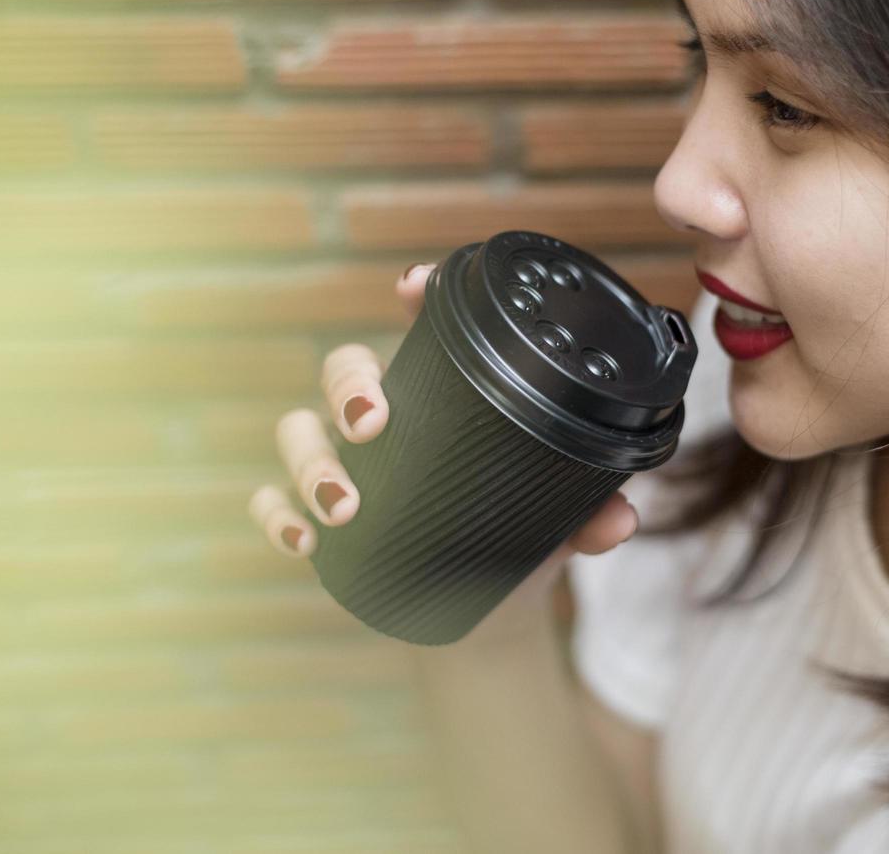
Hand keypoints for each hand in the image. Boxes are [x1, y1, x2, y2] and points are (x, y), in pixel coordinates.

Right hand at [248, 262, 639, 631]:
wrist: (490, 604)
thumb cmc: (523, 532)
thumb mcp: (560, 518)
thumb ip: (590, 512)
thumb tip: (616, 521)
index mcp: (444, 395)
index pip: (424, 330)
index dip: (415, 296)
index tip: (412, 283)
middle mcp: (385, 417)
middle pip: (343, 370)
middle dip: (348, 387)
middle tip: (374, 422)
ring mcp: (344, 463)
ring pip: (298, 431)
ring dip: (311, 461)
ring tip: (344, 505)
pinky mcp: (318, 517)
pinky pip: (272, 501)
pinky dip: (277, 515)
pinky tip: (304, 540)